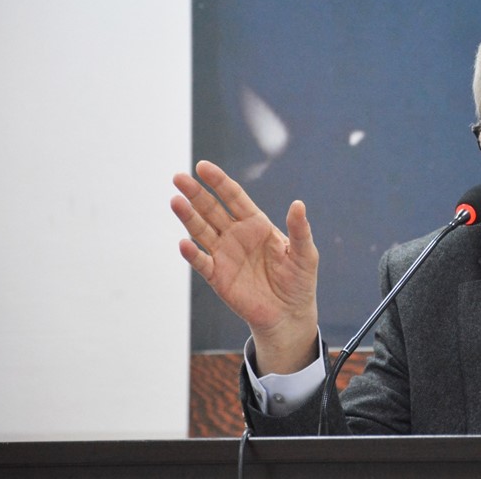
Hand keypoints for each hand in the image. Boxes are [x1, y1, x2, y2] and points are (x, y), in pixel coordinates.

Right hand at [171, 160, 319, 373]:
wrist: (289, 314)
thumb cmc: (298, 280)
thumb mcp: (305, 253)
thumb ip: (300, 230)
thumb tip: (298, 204)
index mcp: (256, 224)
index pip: (233, 197)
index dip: (218, 182)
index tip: (202, 167)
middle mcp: (236, 235)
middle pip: (212, 209)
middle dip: (195, 193)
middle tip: (178, 177)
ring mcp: (225, 255)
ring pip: (201, 231)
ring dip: (188, 217)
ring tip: (175, 201)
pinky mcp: (218, 277)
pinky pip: (202, 262)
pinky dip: (193, 253)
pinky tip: (185, 243)